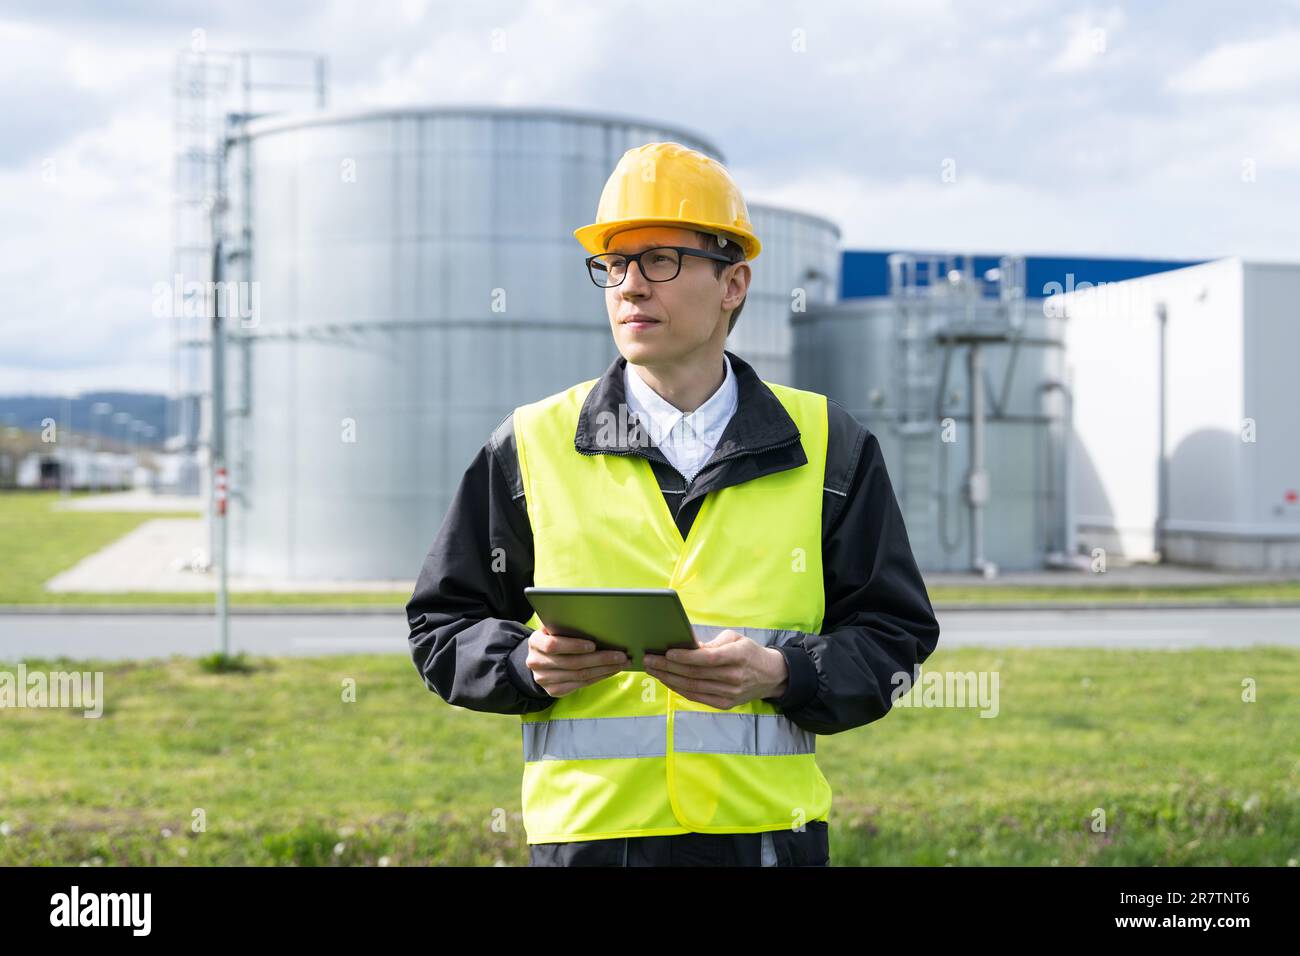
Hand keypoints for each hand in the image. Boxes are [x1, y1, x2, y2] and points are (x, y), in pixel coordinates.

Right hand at [525, 625, 629, 696]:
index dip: (573, 645)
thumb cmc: (553, 638)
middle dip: (600, 659)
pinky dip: (599, 677)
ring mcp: (544, 680)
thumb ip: (565, 625)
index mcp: (535, 642)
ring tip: (621, 663)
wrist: (539, 660)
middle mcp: (537, 663)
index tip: (593, 645)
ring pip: (580, 675)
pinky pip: (581, 684)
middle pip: (572, 663)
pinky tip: (610, 671)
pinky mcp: (554, 691)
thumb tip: (592, 621)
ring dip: (604, 669)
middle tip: (620, 655)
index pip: (553, 645)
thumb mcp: (553, 629)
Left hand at [644, 630, 788, 709]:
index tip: (667, 652)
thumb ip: (711, 643)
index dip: (686, 656)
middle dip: (668, 667)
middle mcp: (734, 677)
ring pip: (693, 687)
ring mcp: (730, 693)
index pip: (708, 658)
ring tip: (652, 670)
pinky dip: (679, 689)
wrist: (770, 676)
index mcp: (739, 656)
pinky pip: (697, 697)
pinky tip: (667, 681)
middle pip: (695, 674)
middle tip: (649, 660)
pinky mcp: (725, 704)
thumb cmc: (748, 652)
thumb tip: (685, 644)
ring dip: (669, 679)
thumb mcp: (735, 639)